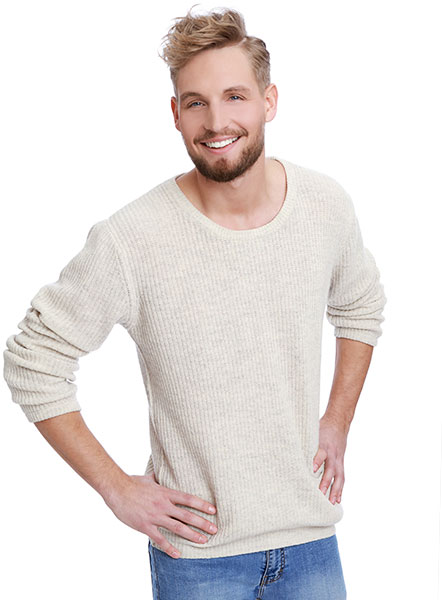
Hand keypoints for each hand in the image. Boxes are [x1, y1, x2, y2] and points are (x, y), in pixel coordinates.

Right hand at [102, 472, 217, 558]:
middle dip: (202, 523)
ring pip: (177, 527)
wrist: (117, 490)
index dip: (202, 505)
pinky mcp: (145, 526)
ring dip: (192, 535)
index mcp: (166, 493)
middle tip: (214, 529)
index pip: (188, 499)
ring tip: (203, 541)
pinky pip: (160, 539)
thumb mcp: (149, 478)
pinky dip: (170, 547)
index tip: (213, 510)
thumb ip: (158, 479)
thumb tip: (161, 474)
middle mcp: (163, 505)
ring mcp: (155, 516)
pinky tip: (178, 554)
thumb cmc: (132, 483)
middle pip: (187, 515)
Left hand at [312, 413, 348, 504]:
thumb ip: (304, 441)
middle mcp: (333, 454)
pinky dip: (340, 490)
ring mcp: (339, 460)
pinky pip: (342, 478)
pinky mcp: (341, 464)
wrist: (338, 423)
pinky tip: (337, 500)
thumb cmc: (322, 428)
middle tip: (320, 493)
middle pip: (330, 469)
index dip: (317, 461)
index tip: (312, 469)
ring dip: (335, 490)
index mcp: (325, 445)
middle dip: (325, 482)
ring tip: (330, 503)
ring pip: (339, 477)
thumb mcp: (313, 431)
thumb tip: (287, 446)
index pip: (321, 453)